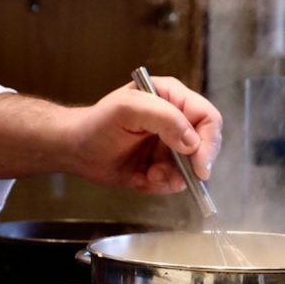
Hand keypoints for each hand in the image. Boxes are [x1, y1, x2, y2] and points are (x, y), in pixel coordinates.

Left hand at [0, 76, 221, 194]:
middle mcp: (177, 121)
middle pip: (206, 144)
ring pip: (191, 168)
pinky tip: (143, 179)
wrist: (75, 149)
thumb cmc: (97, 123)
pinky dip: (162, 185)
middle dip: (194, 164)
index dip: (208, 141)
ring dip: (174, 177)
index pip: (207, 117)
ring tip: (150, 175)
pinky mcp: (162, 166)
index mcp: (173, 98)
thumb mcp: (128, 109)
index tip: (199, 163)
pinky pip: (174, 181)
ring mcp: (170, 145)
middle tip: (178, 177)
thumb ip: (163, 118)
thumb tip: (192, 142)